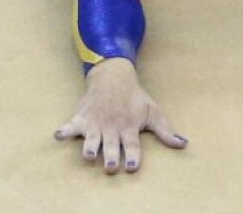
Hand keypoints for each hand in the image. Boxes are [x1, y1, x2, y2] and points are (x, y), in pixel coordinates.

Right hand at [54, 57, 187, 174]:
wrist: (113, 75)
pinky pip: (71, 125)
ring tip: (89, 156)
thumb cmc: (134, 97)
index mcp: (129, 127)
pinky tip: (58, 135)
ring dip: (90, 147)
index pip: (133, 145)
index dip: (133, 156)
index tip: (132, 167)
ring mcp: (96, 122)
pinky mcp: (82, 117)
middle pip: (112, 145)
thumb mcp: (152, 112)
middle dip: (111, 156)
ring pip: (92, 138)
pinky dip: (64, 130)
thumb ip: (166, 131)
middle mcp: (113, 126)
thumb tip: (184, 144)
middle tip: (111, 166)